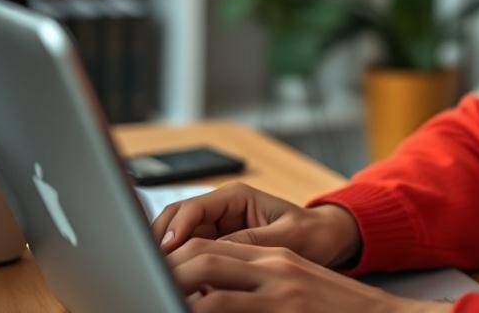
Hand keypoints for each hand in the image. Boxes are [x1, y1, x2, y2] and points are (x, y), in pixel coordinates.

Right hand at [150, 182, 360, 268]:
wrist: (325, 240)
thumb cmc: (311, 233)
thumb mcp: (285, 236)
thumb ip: (251, 241)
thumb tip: (217, 253)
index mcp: (235, 197)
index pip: (192, 208)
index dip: (175, 229)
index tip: (165, 251)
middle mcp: (220, 209)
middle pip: (175, 221)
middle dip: (159, 240)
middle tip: (153, 267)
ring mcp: (216, 228)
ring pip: (176, 239)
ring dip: (166, 255)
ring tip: (162, 276)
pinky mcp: (217, 247)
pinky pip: (189, 255)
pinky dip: (179, 266)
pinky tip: (177, 281)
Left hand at [167, 239, 452, 312]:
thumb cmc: (337, 309)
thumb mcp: (297, 286)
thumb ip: (259, 284)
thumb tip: (211, 296)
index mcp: (274, 257)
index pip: (212, 245)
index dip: (175, 256)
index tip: (151, 270)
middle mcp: (274, 268)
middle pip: (203, 256)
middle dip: (166, 271)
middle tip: (142, 281)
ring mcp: (280, 291)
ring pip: (209, 285)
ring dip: (175, 292)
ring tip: (153, 298)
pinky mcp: (284, 311)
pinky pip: (227, 311)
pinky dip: (202, 312)